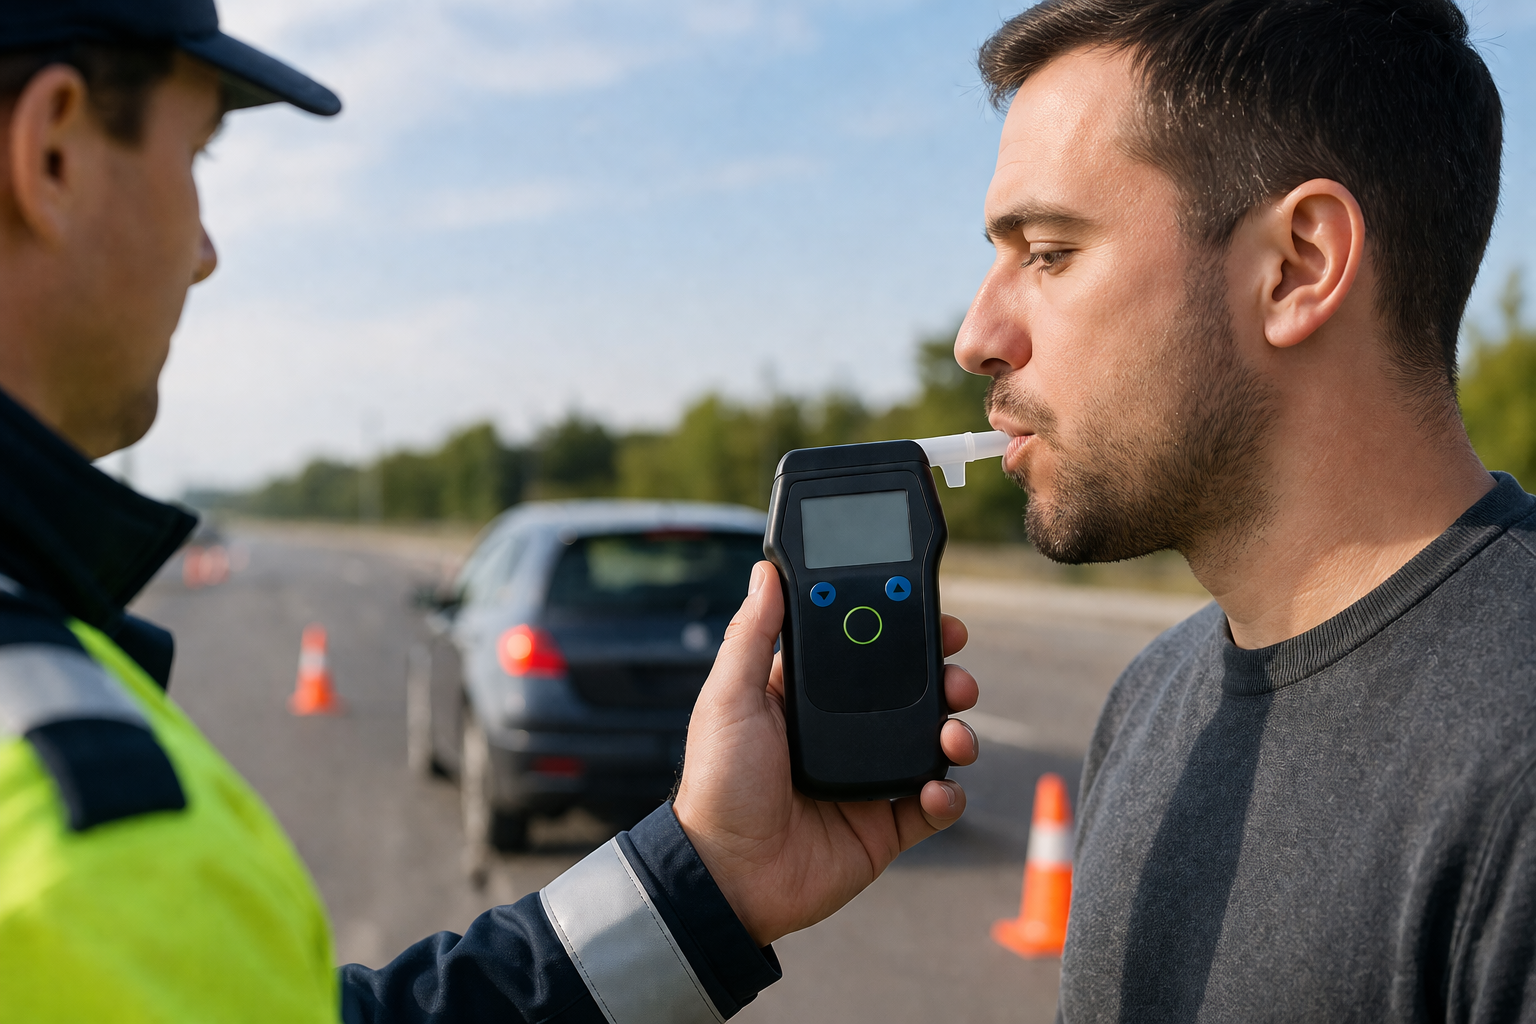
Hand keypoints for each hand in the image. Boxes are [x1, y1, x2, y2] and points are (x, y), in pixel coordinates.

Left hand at [673, 561, 979, 946]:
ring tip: (953, 733)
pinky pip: (934, 804)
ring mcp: (867, 778)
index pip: (865, 650)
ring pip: (932, 742)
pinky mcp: (884, 826)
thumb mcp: (728, 699)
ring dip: (956, 730)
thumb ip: (752, 635)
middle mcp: (843, 732)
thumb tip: (765, 571)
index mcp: (808, 697)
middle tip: (957, 675)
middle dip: (944, 677)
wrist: (726, 876)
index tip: (932, 611)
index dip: (902, 629)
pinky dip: (948, 793)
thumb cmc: (716, 785)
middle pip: (911, 691)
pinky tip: (937, 787)